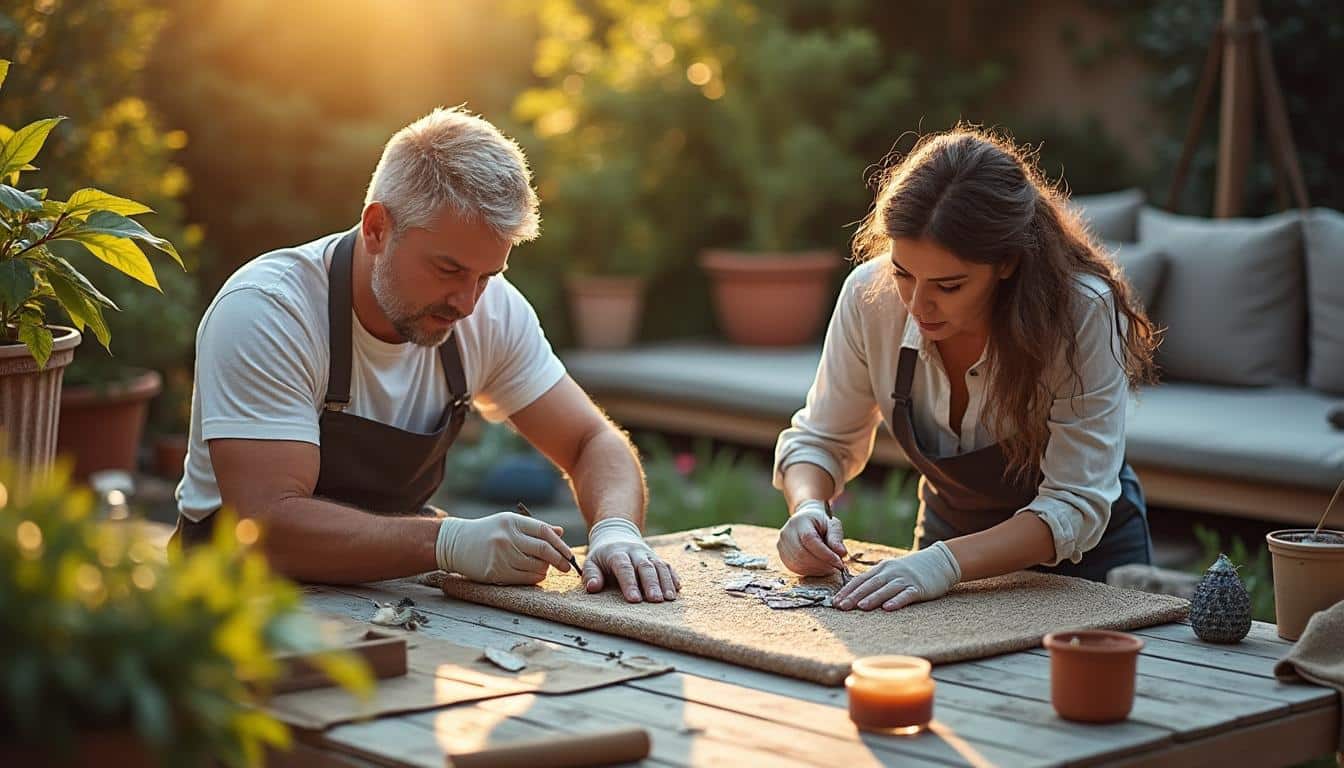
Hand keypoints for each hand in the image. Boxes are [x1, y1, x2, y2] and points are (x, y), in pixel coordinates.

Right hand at [436, 512, 573, 584]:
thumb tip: (560, 533)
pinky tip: (535, 575)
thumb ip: (534, 528)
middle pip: (543, 550)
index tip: (569, 554)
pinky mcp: (494, 572)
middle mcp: (507, 537)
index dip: (560, 544)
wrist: (454, 544)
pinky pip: (523, 579)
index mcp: (512, 522)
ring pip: (535, 566)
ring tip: (545, 569)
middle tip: (567, 566)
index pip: (544, 532)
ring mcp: (500, 556)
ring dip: (545, 570)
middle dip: (559, 559)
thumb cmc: (486, 532)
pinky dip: (534, 578)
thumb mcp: (508, 522)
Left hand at [583, 518, 679, 602]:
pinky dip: (673, 577)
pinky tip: (677, 590)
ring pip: (659, 566)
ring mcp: (648, 554)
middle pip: (645, 566)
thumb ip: (591, 575)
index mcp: (616, 553)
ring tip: (669, 598)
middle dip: (651, 584)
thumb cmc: (602, 556)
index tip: (634, 599)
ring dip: (665, 582)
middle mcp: (635, 552)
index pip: (624, 567)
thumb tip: (593, 587)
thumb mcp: (591, 562)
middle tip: (655, 600)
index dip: (629, 583)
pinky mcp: (657, 558)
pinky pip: (668, 566)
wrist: (616, 534)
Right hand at [777, 499, 846, 575]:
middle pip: (802, 554)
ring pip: (798, 564)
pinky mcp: (783, 556)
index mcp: (799, 521)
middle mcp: (786, 533)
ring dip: (817, 569)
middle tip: (836, 567)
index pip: (809, 539)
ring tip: (830, 567)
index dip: (824, 554)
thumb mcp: (832, 525)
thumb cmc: (821, 523)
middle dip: (822, 564)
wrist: (806, 522)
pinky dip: (810, 571)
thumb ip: (836, 538)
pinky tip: (820, 568)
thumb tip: (841, 553)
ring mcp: (782, 545)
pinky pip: (796, 568)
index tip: (839, 562)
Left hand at [833, 541, 960, 610]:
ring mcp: (905, 579)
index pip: (861, 580)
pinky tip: (888, 608)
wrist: (939, 561)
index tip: (835, 601)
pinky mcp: (919, 588)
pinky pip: (906, 594)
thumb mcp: (891, 570)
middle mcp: (891, 573)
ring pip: (886, 589)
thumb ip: (876, 579)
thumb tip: (856, 592)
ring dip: (873, 598)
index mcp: (882, 569)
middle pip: (870, 584)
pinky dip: (897, 601)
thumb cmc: (911, 570)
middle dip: (854, 596)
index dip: (847, 590)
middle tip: (842, 606)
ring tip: (861, 606)